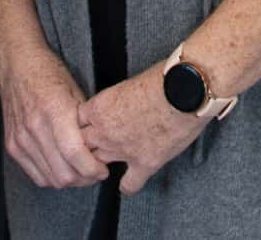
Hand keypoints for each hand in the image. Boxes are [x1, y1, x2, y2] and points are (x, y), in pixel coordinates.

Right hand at [0, 40, 109, 189]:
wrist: (15, 65)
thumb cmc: (48, 72)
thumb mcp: (74, 89)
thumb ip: (85, 120)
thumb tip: (100, 146)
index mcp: (54, 110)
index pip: (75, 153)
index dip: (92, 168)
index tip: (103, 169)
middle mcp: (35, 128)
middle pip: (63, 173)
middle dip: (84, 179)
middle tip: (95, 172)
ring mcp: (21, 139)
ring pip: (50, 179)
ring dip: (69, 181)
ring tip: (81, 171)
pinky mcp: (13, 146)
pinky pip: (36, 175)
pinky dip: (52, 178)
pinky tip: (63, 168)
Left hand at [78, 67, 200, 193]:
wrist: (184, 89)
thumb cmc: (161, 76)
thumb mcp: (128, 82)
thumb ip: (117, 99)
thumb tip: (121, 105)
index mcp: (99, 106)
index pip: (76, 122)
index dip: (82, 124)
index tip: (87, 126)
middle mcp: (105, 131)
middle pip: (80, 146)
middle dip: (84, 146)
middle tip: (92, 146)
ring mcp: (123, 150)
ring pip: (97, 165)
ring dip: (99, 165)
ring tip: (104, 164)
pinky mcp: (145, 163)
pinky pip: (128, 185)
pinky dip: (127, 185)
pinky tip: (129, 181)